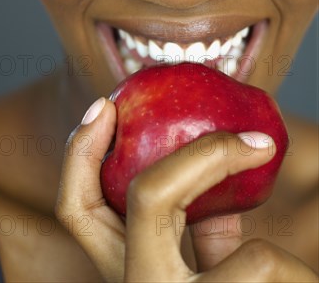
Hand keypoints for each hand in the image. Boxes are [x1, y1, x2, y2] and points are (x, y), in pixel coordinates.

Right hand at [55, 97, 317, 282]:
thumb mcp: (209, 266)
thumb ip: (205, 223)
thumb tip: (222, 165)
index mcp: (131, 271)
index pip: (76, 209)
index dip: (79, 153)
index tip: (104, 105)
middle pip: (141, 200)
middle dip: (196, 156)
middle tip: (250, 137)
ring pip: (244, 252)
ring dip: (285, 259)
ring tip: (288, 282)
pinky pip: (269, 272)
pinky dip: (295, 280)